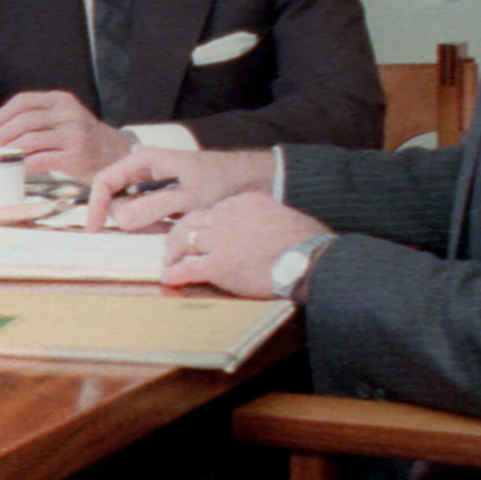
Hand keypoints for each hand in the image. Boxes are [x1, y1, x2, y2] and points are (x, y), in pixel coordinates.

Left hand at [0, 88, 132, 176]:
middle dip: (3, 135)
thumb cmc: (82, 137)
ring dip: (11, 151)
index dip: (2, 114)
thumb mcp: (64, 116)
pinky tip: (21, 168)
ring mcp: (73, 135)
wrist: (114, 153)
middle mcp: (68, 114)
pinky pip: (39, 160)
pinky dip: (25, 165)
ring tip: (6, 157)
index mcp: (61, 100)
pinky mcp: (75, 156)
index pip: (23, 100)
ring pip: (28, 141)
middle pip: (23, 121)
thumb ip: (38, 117)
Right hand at [85, 144, 272, 231]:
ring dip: (144, 223)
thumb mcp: (186, 197)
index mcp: (142, 161)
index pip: (104, 182)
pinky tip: (173, 224)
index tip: (95, 230)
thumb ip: (152, 208)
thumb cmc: (215, 182)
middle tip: (157, 227)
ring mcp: (147, 183)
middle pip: (116, 199)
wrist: (241, 180)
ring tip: (171, 223)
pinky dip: (154, 224)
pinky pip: (143, 214)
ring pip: (130, 210)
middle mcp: (140, 170)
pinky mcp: (157, 195)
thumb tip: (120, 220)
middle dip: (129, 219)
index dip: (95, 206)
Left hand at [155, 195, 327, 296]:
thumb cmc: (307, 243)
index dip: (202, 224)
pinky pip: (187, 267)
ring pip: (184, 240)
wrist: (310, 259)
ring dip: (173, 253)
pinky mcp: (218, 264)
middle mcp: (228, 215)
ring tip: (169, 262)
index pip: (213, 210)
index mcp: (244, 202)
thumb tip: (258, 231)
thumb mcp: (283, 217)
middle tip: (174, 248)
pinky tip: (170, 277)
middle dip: (180, 235)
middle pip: (192, 221)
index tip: (199, 233)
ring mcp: (221, 239)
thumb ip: (263, 219)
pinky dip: (175, 272)